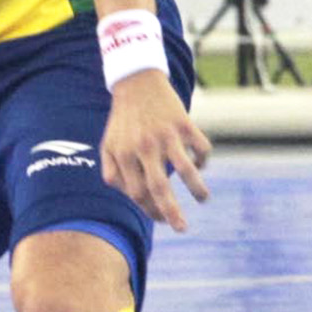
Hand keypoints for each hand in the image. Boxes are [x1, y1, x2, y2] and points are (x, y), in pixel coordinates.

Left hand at [98, 75, 210, 234]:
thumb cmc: (123, 121)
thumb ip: (112, 173)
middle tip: (182, 228)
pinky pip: (200, 148)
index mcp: (124, 155)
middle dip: (171, 212)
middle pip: (159, 187)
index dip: (150, 210)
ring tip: (203, 199)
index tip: (161, 218)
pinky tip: (200, 166)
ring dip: (197, 189)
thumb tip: (132, 198)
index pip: (138, 193)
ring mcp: (166, 135)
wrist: (136, 82)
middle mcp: (144, 147)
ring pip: (186, 170)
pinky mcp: (184, 123)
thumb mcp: (108, 145)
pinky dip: (203, 161)